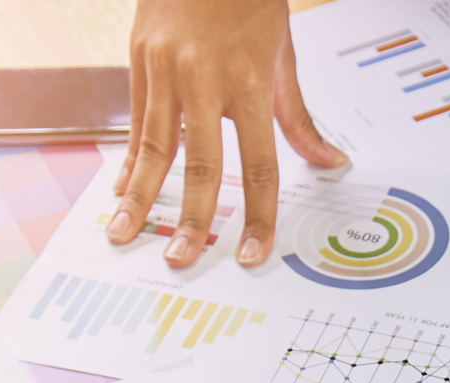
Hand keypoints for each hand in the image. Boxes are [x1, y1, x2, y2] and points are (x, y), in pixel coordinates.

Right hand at [110, 0, 347, 268]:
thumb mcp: (281, 55)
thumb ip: (297, 117)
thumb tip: (327, 162)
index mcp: (247, 82)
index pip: (258, 166)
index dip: (258, 216)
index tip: (253, 255)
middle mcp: (203, 79)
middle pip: (201, 166)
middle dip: (192, 220)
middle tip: (182, 261)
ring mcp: (165, 70)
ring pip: (153, 149)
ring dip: (140, 199)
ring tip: (124, 236)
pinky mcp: (139, 60)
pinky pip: (135, 123)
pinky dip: (129, 161)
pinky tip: (121, 192)